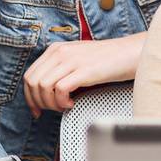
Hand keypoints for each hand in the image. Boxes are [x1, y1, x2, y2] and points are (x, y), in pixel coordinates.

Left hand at [23, 35, 142, 115]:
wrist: (131, 53)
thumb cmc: (107, 60)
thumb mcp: (77, 59)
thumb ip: (60, 70)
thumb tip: (45, 93)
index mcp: (56, 49)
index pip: (30, 76)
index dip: (30, 97)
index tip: (37, 109)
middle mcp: (60, 52)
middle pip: (33, 82)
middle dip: (38, 102)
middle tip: (51, 110)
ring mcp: (71, 60)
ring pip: (43, 87)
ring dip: (51, 103)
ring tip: (64, 106)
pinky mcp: (84, 71)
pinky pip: (60, 90)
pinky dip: (62, 102)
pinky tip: (72, 104)